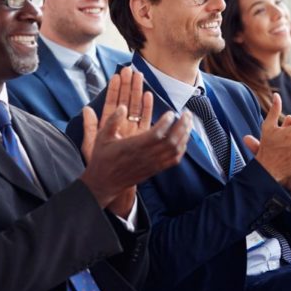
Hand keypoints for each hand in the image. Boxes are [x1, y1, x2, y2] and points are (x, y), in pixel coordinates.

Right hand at [79, 68, 191, 215]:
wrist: (104, 183)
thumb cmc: (103, 159)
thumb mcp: (101, 138)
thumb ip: (112, 121)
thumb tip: (122, 107)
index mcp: (132, 147)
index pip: (156, 134)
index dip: (166, 123)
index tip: (171, 113)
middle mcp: (145, 156)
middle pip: (170, 141)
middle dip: (182, 126)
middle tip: (187, 113)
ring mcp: (152, 164)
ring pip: (175, 150)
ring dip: (185, 136)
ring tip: (189, 123)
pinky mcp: (155, 170)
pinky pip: (173, 160)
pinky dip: (182, 149)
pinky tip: (184, 139)